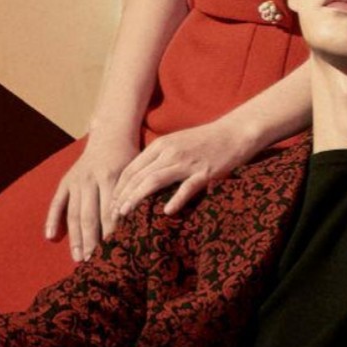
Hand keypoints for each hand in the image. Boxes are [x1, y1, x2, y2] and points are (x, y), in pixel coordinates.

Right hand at [44, 135, 137, 261]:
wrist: (111, 133)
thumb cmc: (130, 157)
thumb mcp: (138, 170)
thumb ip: (137, 193)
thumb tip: (145, 224)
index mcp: (113, 176)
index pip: (110, 211)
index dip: (111, 233)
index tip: (114, 253)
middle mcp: (92, 179)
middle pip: (90, 216)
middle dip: (92, 241)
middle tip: (94, 262)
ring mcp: (77, 180)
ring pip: (74, 213)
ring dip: (75, 238)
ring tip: (78, 258)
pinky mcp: (66, 180)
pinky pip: (57, 202)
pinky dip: (52, 219)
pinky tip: (51, 237)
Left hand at [110, 118, 257, 222]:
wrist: (235, 132)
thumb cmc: (205, 140)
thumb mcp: (177, 142)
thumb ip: (158, 157)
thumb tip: (138, 179)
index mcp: (161, 145)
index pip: (131, 168)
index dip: (118, 187)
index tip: (111, 203)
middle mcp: (170, 152)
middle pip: (138, 176)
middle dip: (122, 197)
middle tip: (113, 215)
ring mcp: (187, 162)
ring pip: (154, 181)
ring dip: (136, 198)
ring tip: (126, 214)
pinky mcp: (204, 172)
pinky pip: (186, 188)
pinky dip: (175, 200)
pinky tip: (166, 212)